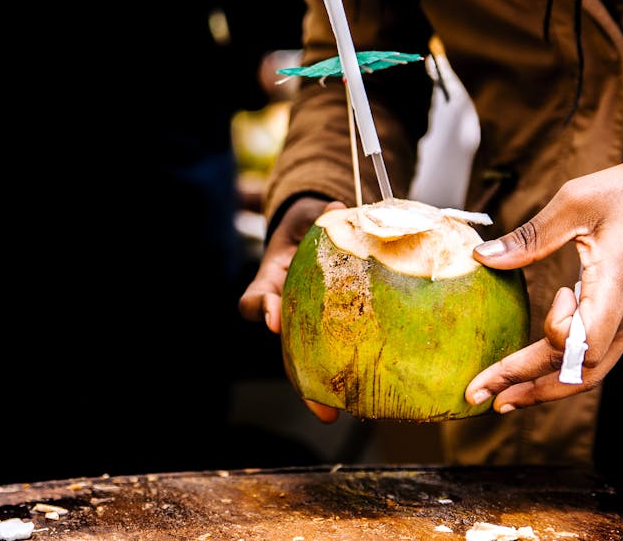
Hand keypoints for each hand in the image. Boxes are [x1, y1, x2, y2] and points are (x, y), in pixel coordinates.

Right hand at [238, 196, 342, 422]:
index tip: (272, 316)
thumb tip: (338, 207)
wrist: (314, 232)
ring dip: (319, 390)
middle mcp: (284, 309)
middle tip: (319, 406)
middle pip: (283, 348)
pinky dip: (346, 373)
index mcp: (274, 280)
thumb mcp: (312, 214)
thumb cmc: (309, 224)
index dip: (261, 309)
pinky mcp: (329, 329)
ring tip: (335, 415)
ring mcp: (305, 322)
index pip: (256, 298)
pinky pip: (333, 352)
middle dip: (299, 379)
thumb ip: (323, 214)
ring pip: (305, 361)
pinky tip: (366, 394)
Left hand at [466, 149, 622, 412]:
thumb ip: (532, 235)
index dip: (559, 331)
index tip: (556, 292)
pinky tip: (536, 376)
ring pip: (590, 373)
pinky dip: (564, 373)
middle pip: (581, 371)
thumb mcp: (580, 200)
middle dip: (528, 386)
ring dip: (544, 389)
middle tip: (479, 395)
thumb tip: (483, 257)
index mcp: (618, 281)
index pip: (587, 341)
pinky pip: (598, 359)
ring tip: (503, 398)